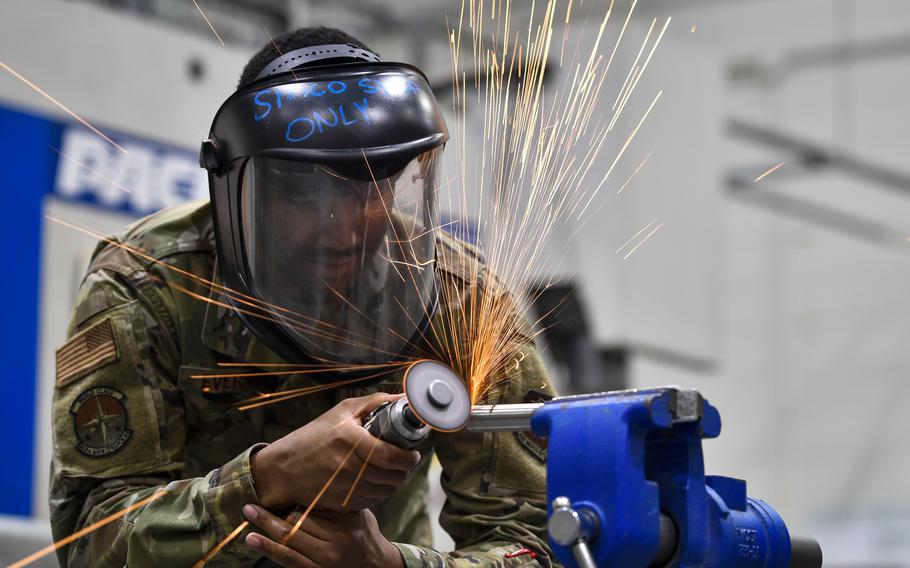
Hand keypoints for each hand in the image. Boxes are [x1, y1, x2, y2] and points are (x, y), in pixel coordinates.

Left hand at [242, 504, 403, 567]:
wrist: (376, 567)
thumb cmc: (365, 535)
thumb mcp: (358, 514)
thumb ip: (337, 502)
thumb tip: (309, 482)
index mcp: (345, 527)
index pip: (311, 511)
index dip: (291, 502)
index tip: (275, 489)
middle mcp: (333, 546)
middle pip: (296, 527)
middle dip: (271, 517)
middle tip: (249, 506)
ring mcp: (324, 564)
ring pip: (288, 545)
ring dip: (265, 532)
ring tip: (248, 520)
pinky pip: (288, 561)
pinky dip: (270, 550)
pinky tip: (255, 540)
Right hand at [251, 392, 420, 511]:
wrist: (284, 468)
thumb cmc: (314, 436)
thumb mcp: (342, 412)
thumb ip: (375, 403)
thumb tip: (405, 398)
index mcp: (349, 440)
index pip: (390, 455)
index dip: (408, 458)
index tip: (415, 454)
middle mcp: (348, 467)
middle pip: (392, 476)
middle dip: (405, 470)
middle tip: (407, 461)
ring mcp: (345, 488)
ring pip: (386, 491)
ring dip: (395, 481)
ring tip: (393, 470)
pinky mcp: (342, 504)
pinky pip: (372, 501)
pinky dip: (380, 492)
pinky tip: (376, 480)